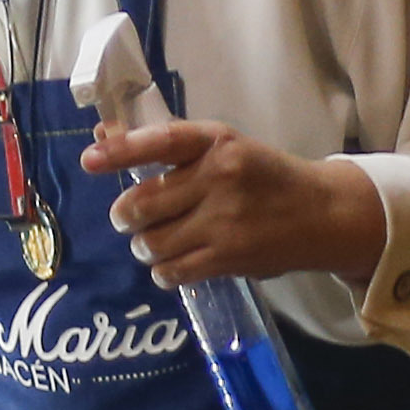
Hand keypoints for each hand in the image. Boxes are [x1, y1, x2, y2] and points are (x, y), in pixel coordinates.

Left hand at [78, 121, 387, 289]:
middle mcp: (219, 177)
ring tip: (155, 240)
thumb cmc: (262, 175)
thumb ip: (166, 147)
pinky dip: (163, 270)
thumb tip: (101, 137)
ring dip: (144, 246)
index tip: (89, 160)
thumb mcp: (223, 148)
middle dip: (125, 216)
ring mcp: (224, 221)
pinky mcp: (228, 258)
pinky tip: (172, 262)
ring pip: (151, 243)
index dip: (120, 151)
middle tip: (128, 218)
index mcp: (216, 141)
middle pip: (142, 205)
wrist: (320, 213)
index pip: (160, 141)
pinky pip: (172, 272)